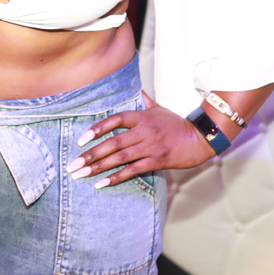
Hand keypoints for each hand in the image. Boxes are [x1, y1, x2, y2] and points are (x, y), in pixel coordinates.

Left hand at [66, 91, 217, 187]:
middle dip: (90, 154)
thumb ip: (144, 101)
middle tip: (73, 165)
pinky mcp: (157, 160)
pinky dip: (116, 177)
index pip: (114, 120)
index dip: (97, 128)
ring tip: (82, 174)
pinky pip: (133, 170)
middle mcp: (143, 131)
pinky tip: (102, 183)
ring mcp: (150, 146)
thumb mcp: (159, 109)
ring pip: (119, 158)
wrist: (200, 138)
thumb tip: (136, 91)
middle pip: (112, 142)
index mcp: (141, 117)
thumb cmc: (176, 123)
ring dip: (98, 167)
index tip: (81, 139)